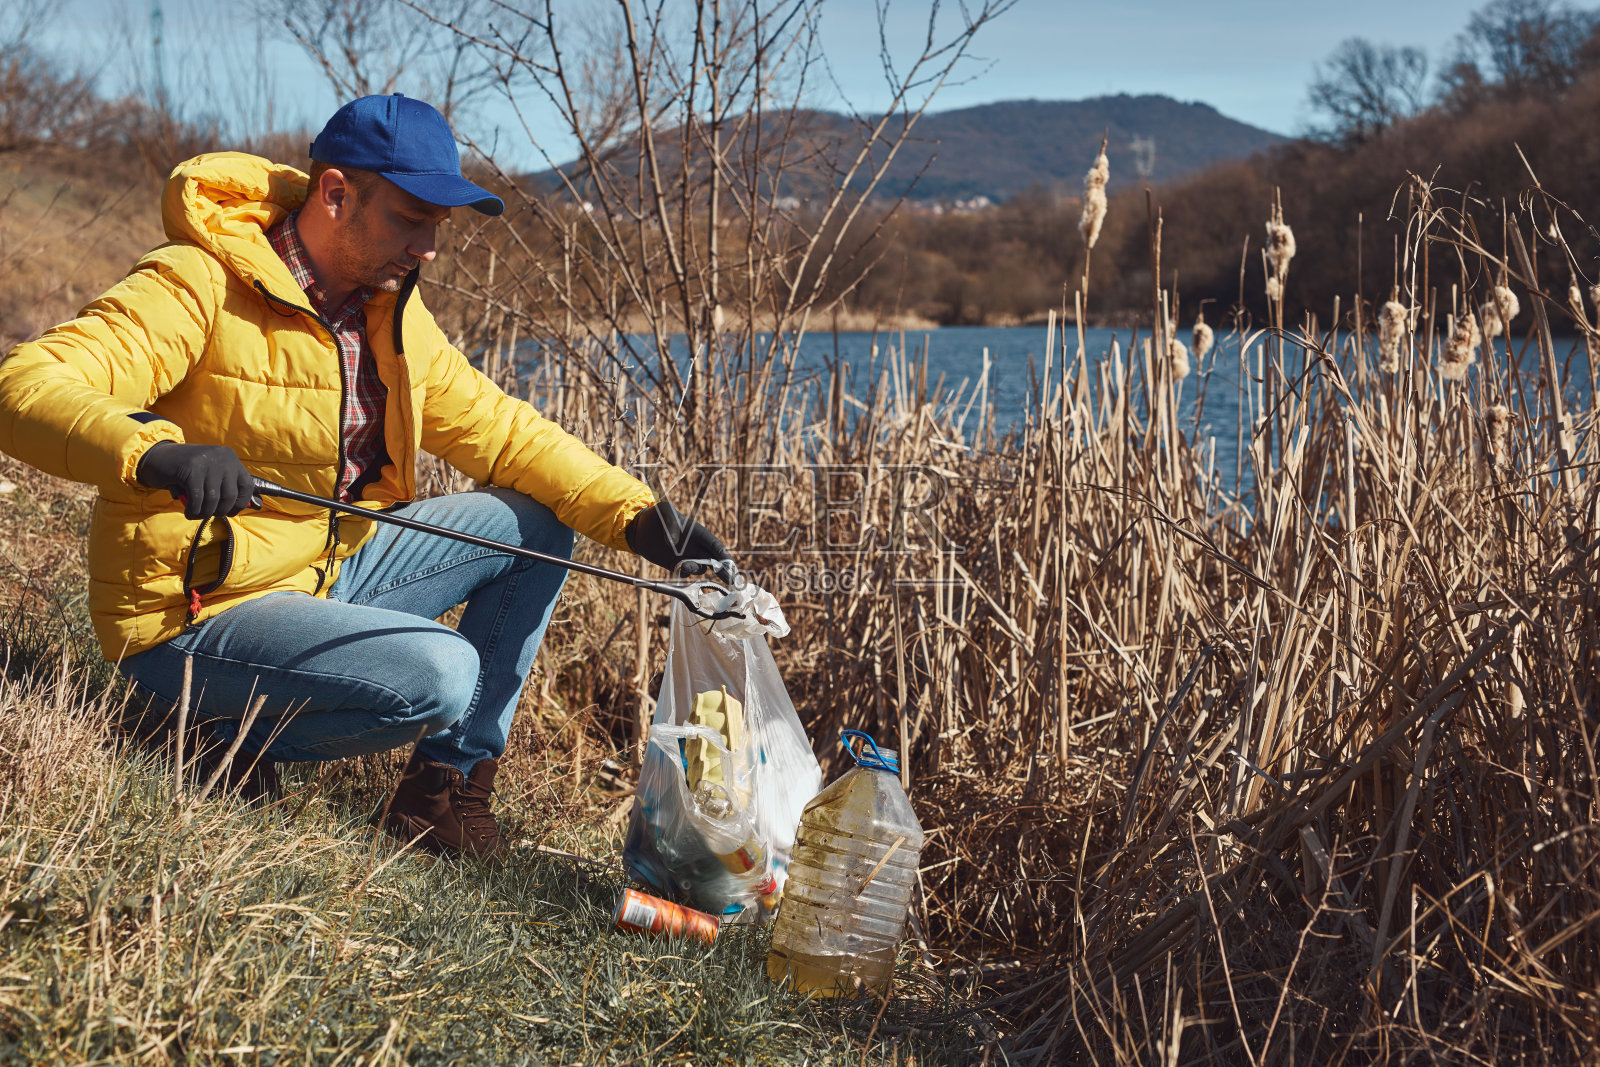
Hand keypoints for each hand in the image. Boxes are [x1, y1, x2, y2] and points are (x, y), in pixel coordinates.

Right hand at [136, 442, 257, 518]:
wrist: (157, 457)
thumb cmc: (187, 473)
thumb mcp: (211, 476)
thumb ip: (227, 487)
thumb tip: (254, 505)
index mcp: (231, 458)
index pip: (247, 486)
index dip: (240, 504)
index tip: (228, 512)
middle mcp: (223, 457)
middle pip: (230, 495)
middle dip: (219, 511)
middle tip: (208, 514)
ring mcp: (207, 461)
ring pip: (213, 499)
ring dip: (204, 512)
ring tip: (197, 514)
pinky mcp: (191, 468)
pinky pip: (197, 498)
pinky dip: (194, 510)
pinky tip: (189, 513)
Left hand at [625, 499, 733, 581]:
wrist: (638, 528)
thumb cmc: (654, 515)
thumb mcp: (663, 510)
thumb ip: (670, 522)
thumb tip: (673, 542)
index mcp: (698, 533)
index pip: (716, 546)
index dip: (725, 556)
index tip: (731, 566)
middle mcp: (695, 546)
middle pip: (714, 560)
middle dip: (723, 570)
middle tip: (729, 579)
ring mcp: (686, 557)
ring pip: (699, 568)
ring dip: (696, 568)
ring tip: (685, 565)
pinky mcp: (674, 565)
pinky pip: (684, 573)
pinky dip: (684, 573)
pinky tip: (677, 568)